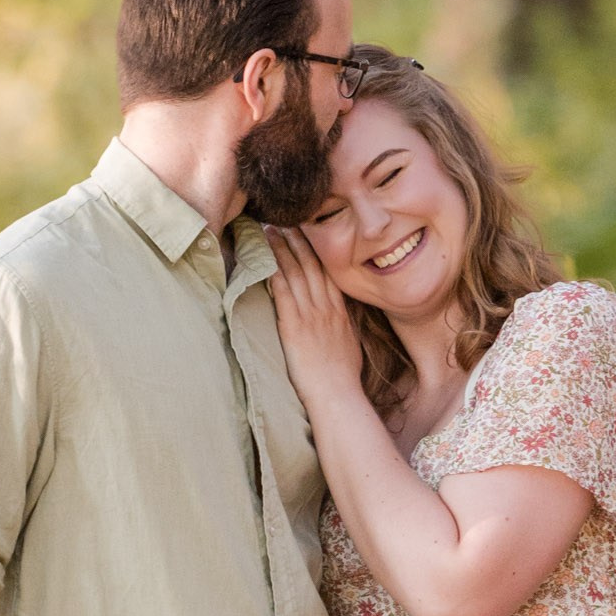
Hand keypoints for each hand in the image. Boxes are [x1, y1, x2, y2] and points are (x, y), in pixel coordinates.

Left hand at [264, 223, 364, 403]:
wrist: (338, 395)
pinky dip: (275, 274)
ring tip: (271, 231)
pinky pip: (283, 293)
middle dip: (298, 240)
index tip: (307, 232)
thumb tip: (339, 320)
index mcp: (340, 312)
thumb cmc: (343, 378)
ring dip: (282, 250)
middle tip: (286, 220)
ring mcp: (311, 316)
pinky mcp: (294, 327)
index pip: (327, 272)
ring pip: (296, 274)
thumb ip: (343, 327)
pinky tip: (265, 259)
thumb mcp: (350, 346)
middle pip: (312, 265)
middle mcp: (326, 308)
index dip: (316, 250)